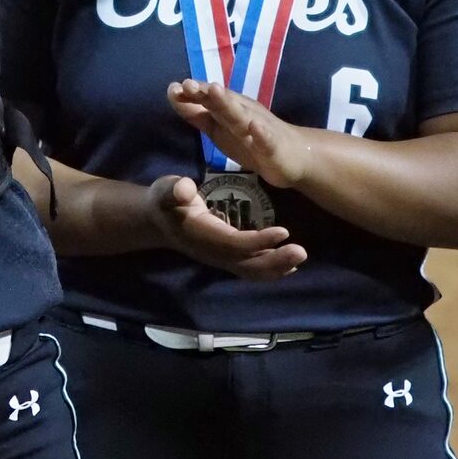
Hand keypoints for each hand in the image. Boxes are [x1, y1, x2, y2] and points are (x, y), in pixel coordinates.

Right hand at [143, 174, 306, 281]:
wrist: (156, 220)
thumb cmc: (165, 200)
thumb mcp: (166, 189)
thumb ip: (174, 190)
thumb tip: (185, 189)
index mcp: (203, 235)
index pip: (235, 243)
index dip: (259, 240)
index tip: (284, 232)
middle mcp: (213, 253)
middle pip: (247, 264)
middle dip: (275, 260)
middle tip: (301, 251)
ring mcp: (219, 259)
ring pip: (250, 270)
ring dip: (276, 267)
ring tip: (299, 257)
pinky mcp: (225, 258)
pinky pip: (249, 269)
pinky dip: (270, 269)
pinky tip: (288, 265)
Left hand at [167, 80, 312, 189]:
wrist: (294, 155)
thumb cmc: (251, 139)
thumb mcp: (219, 127)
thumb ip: (197, 114)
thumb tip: (175, 95)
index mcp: (229, 108)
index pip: (207, 98)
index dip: (191, 93)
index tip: (172, 88)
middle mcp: (243, 112)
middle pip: (222, 101)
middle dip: (206, 92)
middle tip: (188, 83)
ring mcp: (259, 128)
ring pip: (241, 115)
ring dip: (228, 102)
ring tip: (215, 90)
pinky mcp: (273, 146)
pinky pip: (266, 139)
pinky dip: (261, 132)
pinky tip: (254, 126)